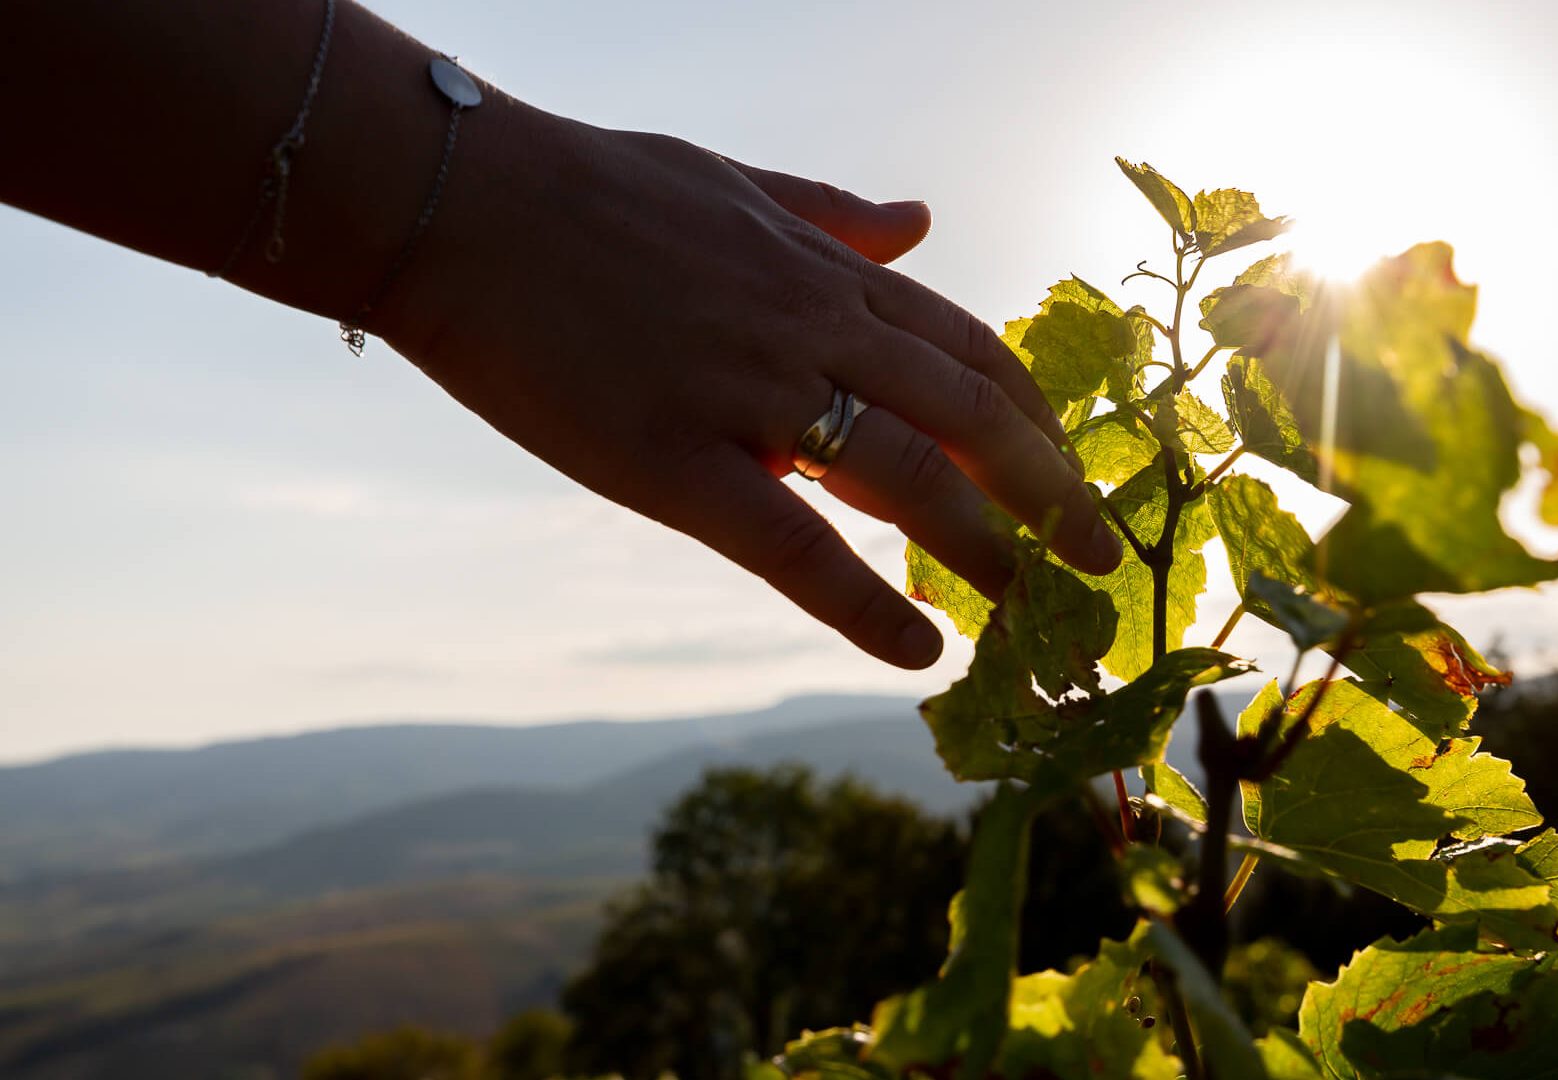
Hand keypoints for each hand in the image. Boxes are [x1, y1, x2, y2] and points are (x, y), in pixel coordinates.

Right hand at [378, 111, 1122, 668]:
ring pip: (904, 482)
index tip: (1071, 470)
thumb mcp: (732, 181)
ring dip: (982, 552)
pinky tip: (917, 653)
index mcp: (823, 270)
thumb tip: (921, 220)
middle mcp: (809, 328)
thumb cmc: (588, 190)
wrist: (456, 202)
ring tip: (1030, 615)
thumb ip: (833, 214)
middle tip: (1099, 561)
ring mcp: (746, 392)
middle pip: (966, 417)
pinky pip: (792, 546)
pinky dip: (863, 606)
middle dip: (1049, 491)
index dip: (1032, 417)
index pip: (966, 348)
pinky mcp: (672, 459)